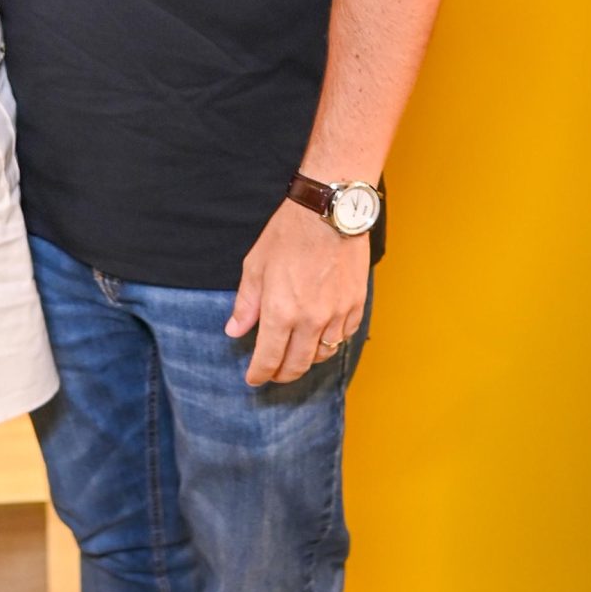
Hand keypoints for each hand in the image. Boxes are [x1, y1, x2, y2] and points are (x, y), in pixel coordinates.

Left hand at [226, 202, 367, 388]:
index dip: (259, 374)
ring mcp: (336, 315)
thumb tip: (235, 331)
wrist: (330, 212)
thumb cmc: (289, 234)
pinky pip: (342, 337)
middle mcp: (310, 320)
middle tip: (273, 373)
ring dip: (306, 360)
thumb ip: (246, 304)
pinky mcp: (355, 305)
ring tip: (296, 355)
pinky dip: (330, 342)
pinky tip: (320, 336)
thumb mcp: (255, 266)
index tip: (253, 379)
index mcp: (280, 312)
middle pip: (296, 365)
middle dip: (281, 374)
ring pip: (321, 355)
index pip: (268, 359)